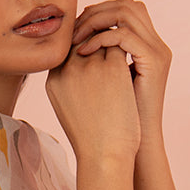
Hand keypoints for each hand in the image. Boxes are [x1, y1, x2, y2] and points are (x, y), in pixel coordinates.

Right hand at [46, 42, 139, 168]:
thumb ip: (70, 84)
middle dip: (96, 33)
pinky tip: (135, 53)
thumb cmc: (90, 139)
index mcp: (54, 80)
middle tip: (111, 34)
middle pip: (82, 37)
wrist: (105, 156)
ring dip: (113, 37)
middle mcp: (69, 69)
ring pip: (102, 36)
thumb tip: (82, 65)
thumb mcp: (68, 108)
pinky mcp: (113, 68)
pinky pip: (120, 43)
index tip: (95, 44)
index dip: (80, 42)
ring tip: (124, 43)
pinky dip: (128, 45)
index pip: (66, 48)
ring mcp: (91, 67)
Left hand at [71, 0, 171, 149]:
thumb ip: (97, 61)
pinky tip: (83, 52)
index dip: (97, 12)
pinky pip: (124, 36)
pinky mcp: (154, 61)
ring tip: (77, 38)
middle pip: (127, 4)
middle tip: (74, 28)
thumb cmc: (117, 120)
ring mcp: (157, 51)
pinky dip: (101, 39)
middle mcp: (156, 44)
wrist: (136, 143)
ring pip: (126, 13)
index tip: (74, 27)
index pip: (123, 10)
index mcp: (146, 46)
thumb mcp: (105, 83)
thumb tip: (72, 45)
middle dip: (97, 11)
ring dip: (97, 21)